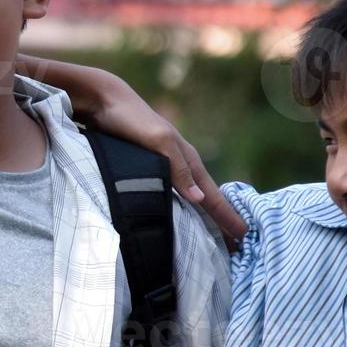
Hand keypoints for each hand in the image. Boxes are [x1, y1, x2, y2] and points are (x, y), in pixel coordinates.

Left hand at [76, 68, 242, 245]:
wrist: (104, 100)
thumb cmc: (131, 118)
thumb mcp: (158, 141)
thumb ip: (177, 168)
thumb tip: (199, 198)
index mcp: (187, 159)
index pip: (211, 193)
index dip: (227, 215)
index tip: (243, 236)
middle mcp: (180, 163)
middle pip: (206, 197)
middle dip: (221, 220)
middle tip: (236, 246)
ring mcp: (165, 164)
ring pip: (191, 196)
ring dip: (203, 216)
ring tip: (214, 237)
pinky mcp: (148, 166)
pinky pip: (172, 193)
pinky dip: (182, 208)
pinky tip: (180, 217)